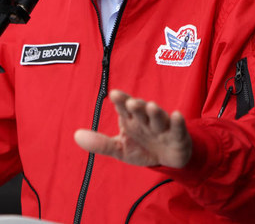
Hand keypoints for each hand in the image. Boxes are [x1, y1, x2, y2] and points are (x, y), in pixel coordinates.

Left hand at [74, 89, 191, 167]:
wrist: (167, 160)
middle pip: (141, 110)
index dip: (120, 101)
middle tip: (131, 102)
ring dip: (155, 112)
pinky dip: (177, 122)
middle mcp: (146, 119)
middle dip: (137, 106)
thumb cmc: (141, 148)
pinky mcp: (178, 135)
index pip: (124, 108)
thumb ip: (100, 143)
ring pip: (158, 117)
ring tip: (151, 106)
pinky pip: (178, 128)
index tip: (114, 94)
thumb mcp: (120, 148)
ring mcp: (162, 126)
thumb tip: (76, 135)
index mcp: (131, 119)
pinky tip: (176, 115)